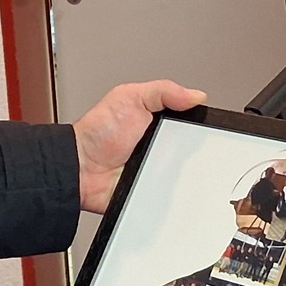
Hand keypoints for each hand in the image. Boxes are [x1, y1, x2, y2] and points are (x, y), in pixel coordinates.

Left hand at [74, 80, 206, 211]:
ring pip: (184, 173)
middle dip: (194, 150)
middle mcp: (160, 145)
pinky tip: (165, 183)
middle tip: (178, 144)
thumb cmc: (97, 132)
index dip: (200, 122)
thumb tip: (195, 95)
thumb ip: (162, 91)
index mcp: (158, 121)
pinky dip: (172, 191)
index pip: (189, 121)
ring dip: (183, 172)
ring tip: (167, 163)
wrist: (79, 168)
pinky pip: (171, 194)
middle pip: (190, 149)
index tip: (206, 124)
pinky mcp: (153, 190)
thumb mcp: (129, 97)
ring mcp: (157, 168)